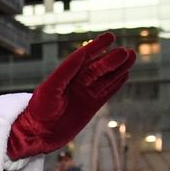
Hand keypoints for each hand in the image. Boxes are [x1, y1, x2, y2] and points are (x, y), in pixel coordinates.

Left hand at [6, 32, 136, 158]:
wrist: (37, 133)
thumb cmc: (39, 109)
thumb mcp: (50, 88)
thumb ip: (66, 71)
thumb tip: (81, 54)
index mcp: (66, 74)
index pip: (84, 56)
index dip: (97, 46)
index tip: (110, 37)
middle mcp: (77, 82)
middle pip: (98, 67)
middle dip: (111, 59)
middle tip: (125, 51)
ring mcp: (85, 93)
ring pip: (106, 77)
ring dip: (118, 68)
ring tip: (132, 55)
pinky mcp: (91, 106)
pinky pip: (107, 92)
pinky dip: (116, 84)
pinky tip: (125, 74)